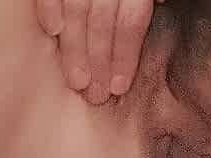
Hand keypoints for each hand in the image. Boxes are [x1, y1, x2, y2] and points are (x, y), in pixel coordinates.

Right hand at [37, 0, 160, 103]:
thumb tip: (160, 9)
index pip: (132, 22)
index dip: (126, 55)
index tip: (119, 87)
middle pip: (102, 22)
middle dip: (99, 61)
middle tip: (95, 95)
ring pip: (77, 10)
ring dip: (75, 48)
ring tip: (76, 81)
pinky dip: (49, 8)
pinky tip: (53, 32)